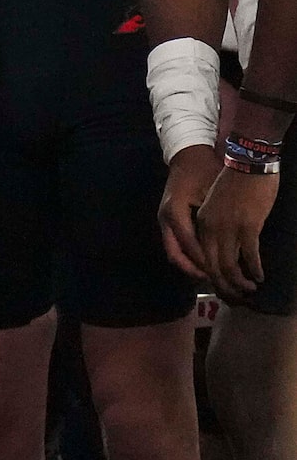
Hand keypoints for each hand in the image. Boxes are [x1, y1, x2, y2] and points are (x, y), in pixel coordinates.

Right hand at [160, 143, 220, 280]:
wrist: (189, 156)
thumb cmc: (204, 171)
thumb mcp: (212, 193)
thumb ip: (214, 220)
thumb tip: (226, 246)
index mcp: (174, 211)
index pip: (188, 244)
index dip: (203, 260)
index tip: (221, 272)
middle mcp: (165, 219)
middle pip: (174, 254)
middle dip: (193, 269)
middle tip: (215, 280)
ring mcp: (165, 220)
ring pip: (174, 252)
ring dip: (191, 265)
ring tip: (212, 275)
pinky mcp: (169, 221)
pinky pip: (176, 244)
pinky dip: (189, 256)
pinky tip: (206, 261)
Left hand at [197, 162, 278, 304]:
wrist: (247, 162)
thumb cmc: (235, 181)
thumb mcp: (216, 204)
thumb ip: (215, 223)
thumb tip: (224, 242)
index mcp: (202, 222)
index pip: (200, 256)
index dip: (209, 274)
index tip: (219, 284)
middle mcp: (210, 228)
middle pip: (211, 266)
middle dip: (222, 285)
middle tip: (234, 296)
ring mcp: (228, 228)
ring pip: (229, 265)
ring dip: (239, 282)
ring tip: (249, 290)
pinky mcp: (248, 226)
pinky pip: (249, 255)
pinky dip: (254, 269)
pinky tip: (259, 277)